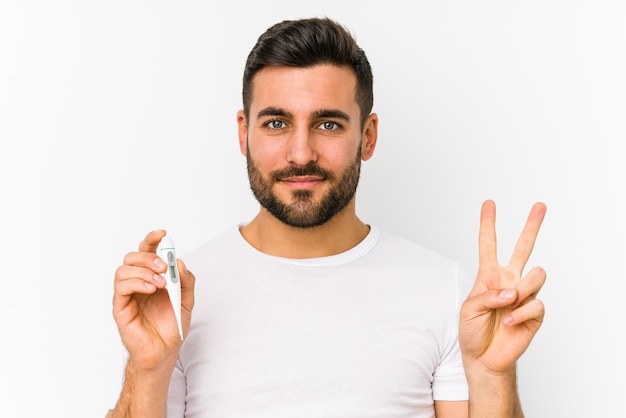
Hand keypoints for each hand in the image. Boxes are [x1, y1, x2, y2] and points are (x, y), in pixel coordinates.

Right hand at [112, 230, 194, 370]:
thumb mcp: (187, 300)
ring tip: (160, 284)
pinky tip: (151, 290)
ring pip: (124, 269)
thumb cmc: (172, 326)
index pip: (147, 252)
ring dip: (144, 271)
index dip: (152, 240)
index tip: (163, 234)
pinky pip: (121, 287)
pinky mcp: (120, 307)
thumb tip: (178, 263)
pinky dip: (137, 283)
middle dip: (149, 256)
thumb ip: (185, 280)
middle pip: (132, 256)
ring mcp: (127, 294)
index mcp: (152, 277)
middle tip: (163, 267)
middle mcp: (137, 283)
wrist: (164, 351)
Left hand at [459, 200, 546, 374]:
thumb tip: (512, 291)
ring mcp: (523, 295)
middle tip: (540, 206)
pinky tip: (510, 321)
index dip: (488, 224)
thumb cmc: (472, 331)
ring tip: (509, 305)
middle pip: (523, 248)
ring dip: (522, 289)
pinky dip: (521, 312)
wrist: (483, 358)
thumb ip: (488, 296)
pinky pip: (536, 303)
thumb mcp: (469, 309)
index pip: (488, 245)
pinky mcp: (535, 312)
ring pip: (536, 274)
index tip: (489, 204)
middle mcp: (509, 280)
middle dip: (532, 226)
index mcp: (489, 275)